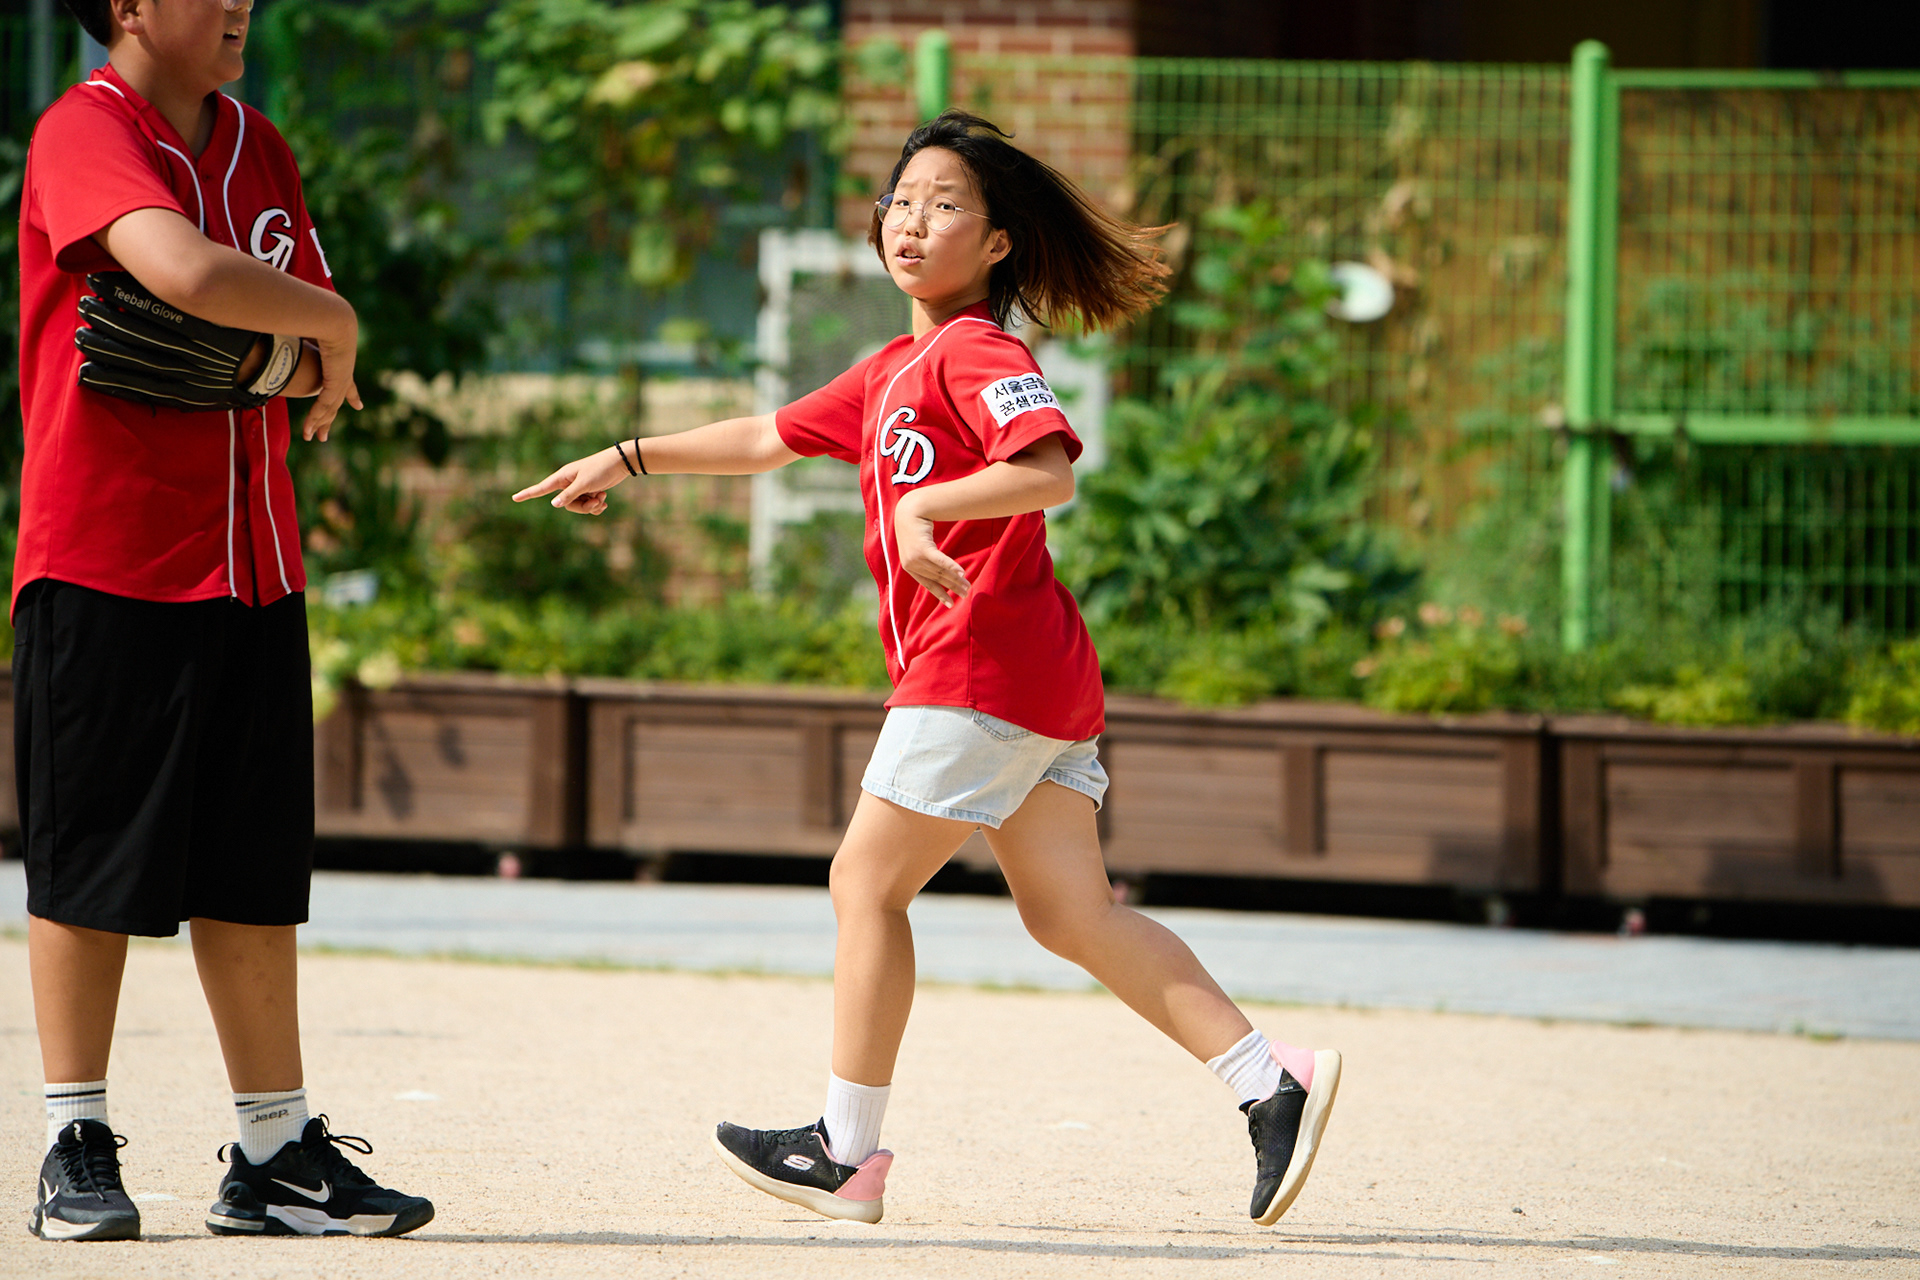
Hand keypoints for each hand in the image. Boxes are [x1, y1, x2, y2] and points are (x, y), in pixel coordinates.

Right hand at [304, 321, 362, 441]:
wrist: (332, 316)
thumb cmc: (318, 315)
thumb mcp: (307, 327)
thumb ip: (297, 331)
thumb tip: (282, 324)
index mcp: (341, 361)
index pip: (347, 382)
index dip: (352, 394)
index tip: (358, 405)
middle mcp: (344, 373)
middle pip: (337, 401)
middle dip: (329, 418)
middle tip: (325, 434)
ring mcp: (341, 379)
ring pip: (330, 407)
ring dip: (320, 423)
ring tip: (313, 438)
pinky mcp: (335, 382)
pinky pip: (324, 404)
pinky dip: (315, 417)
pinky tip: (309, 428)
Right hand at [512, 445, 634, 514]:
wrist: (620, 463)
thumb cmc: (601, 470)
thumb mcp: (585, 484)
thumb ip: (569, 495)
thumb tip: (554, 504)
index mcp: (563, 477)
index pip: (542, 488)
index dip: (528, 494)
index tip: (514, 498)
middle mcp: (568, 483)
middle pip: (567, 505)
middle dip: (583, 507)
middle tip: (597, 500)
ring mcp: (579, 488)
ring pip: (579, 507)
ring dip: (592, 506)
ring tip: (603, 497)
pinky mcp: (589, 491)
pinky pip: (588, 506)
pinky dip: (596, 506)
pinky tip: (605, 500)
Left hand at [894, 492, 969, 606]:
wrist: (909, 511)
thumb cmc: (915, 529)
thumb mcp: (918, 547)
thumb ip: (926, 559)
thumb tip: (942, 571)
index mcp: (910, 567)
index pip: (928, 584)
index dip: (940, 595)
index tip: (951, 604)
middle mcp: (911, 564)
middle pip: (937, 578)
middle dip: (953, 587)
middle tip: (966, 593)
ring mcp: (916, 557)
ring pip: (940, 571)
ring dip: (955, 579)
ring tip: (967, 585)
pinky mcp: (922, 548)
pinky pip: (940, 560)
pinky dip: (951, 566)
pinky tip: (961, 573)